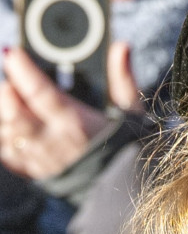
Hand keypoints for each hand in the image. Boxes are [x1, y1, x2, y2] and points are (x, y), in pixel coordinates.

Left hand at [0, 42, 141, 178]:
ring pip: (6, 134)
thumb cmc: (124, 143)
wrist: (123, 186)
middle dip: (6, 93)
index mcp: (77, 125)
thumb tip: (122, 47)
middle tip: (8, 78)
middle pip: (15, 115)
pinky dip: (2, 136)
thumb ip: (122, 78)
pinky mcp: (33, 171)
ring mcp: (40, 159)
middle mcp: (54, 143)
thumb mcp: (128, 111)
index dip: (23, 72)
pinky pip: (5, 153)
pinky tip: (5, 122)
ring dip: (1, 114)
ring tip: (7, 96)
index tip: (11, 52)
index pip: (43, 95)